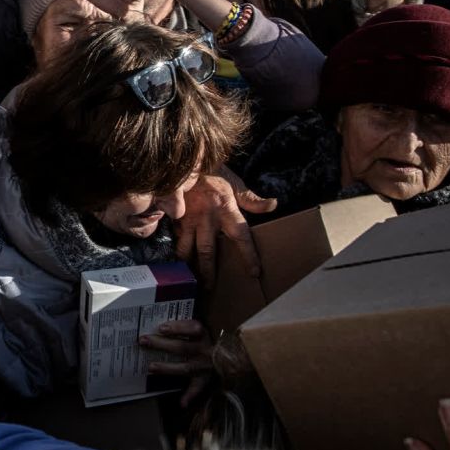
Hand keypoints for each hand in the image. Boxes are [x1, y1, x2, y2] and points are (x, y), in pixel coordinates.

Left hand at [140, 319, 213, 407]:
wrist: (230, 356)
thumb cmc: (207, 340)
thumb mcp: (200, 330)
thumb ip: (185, 327)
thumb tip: (161, 325)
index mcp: (204, 335)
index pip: (192, 328)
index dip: (178, 328)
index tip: (161, 328)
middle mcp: (205, 350)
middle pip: (182, 347)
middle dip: (161, 344)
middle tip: (143, 341)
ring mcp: (205, 366)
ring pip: (185, 367)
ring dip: (168, 368)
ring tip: (151, 367)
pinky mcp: (205, 378)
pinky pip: (198, 388)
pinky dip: (190, 395)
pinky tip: (182, 403)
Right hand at [175, 171, 277, 286]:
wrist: (186, 162)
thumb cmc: (214, 173)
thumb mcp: (236, 183)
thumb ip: (252, 199)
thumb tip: (273, 205)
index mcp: (226, 210)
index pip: (241, 237)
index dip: (248, 255)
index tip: (254, 272)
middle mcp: (207, 218)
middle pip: (208, 250)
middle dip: (209, 271)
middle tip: (210, 287)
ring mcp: (189, 220)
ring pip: (187, 248)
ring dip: (189, 265)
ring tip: (191, 280)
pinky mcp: (176, 219)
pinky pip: (176, 239)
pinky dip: (176, 253)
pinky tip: (177, 265)